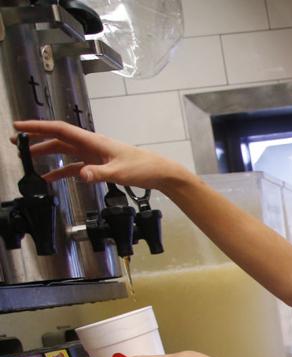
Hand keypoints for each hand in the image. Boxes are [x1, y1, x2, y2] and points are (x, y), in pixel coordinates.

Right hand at [11, 120, 187, 191]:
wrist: (159, 172)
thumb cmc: (143, 168)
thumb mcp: (120, 172)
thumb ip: (99, 174)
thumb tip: (81, 175)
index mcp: (93, 141)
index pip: (60, 130)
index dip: (38, 127)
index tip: (20, 127)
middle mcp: (90, 145)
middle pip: (58, 139)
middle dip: (36, 139)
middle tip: (16, 143)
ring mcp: (93, 155)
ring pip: (64, 152)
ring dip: (46, 154)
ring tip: (27, 159)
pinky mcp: (98, 165)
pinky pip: (74, 167)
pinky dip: (61, 172)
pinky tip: (49, 179)